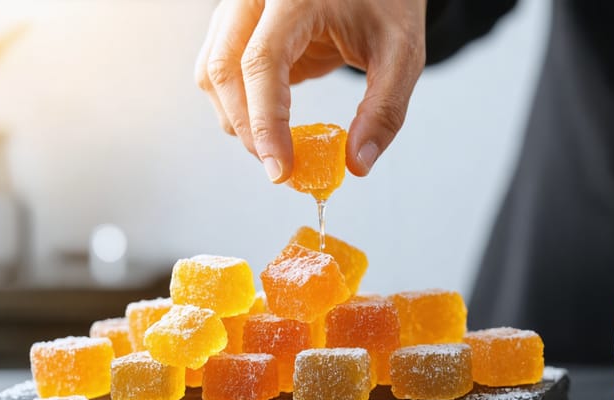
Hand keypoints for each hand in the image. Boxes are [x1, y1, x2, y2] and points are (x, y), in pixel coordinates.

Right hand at [195, 0, 426, 181]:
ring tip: (277, 146)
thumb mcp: (402, 55)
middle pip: (222, 69)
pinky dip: (238, 104)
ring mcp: (240, 8)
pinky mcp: (237, 24)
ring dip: (236, 119)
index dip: (265, 122)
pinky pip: (219, 69)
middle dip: (247, 128)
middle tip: (280, 167)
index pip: (261, 62)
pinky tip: (270, 122)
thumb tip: (356, 166)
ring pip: (212, 73)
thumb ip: (383, 110)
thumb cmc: (387, 5)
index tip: (280, 169)